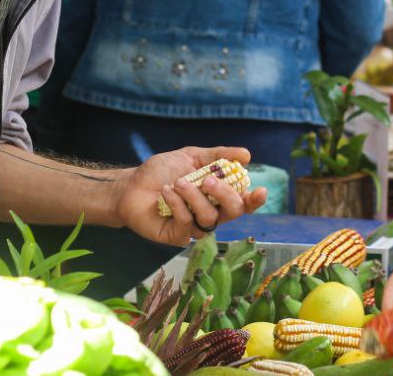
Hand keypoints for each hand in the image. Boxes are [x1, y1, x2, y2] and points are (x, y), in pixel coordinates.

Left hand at [116, 146, 266, 245]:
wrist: (131, 184)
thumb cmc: (162, 171)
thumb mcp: (192, 156)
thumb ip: (218, 155)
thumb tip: (247, 155)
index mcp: (218, 195)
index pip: (243, 202)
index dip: (255, 200)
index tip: (261, 191)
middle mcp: (210, 213)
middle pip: (233, 212)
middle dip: (225, 194)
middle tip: (208, 180)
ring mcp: (194, 227)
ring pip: (209, 218)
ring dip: (195, 196)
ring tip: (178, 182)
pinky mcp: (177, 237)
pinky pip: (186, 224)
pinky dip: (178, 204)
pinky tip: (166, 191)